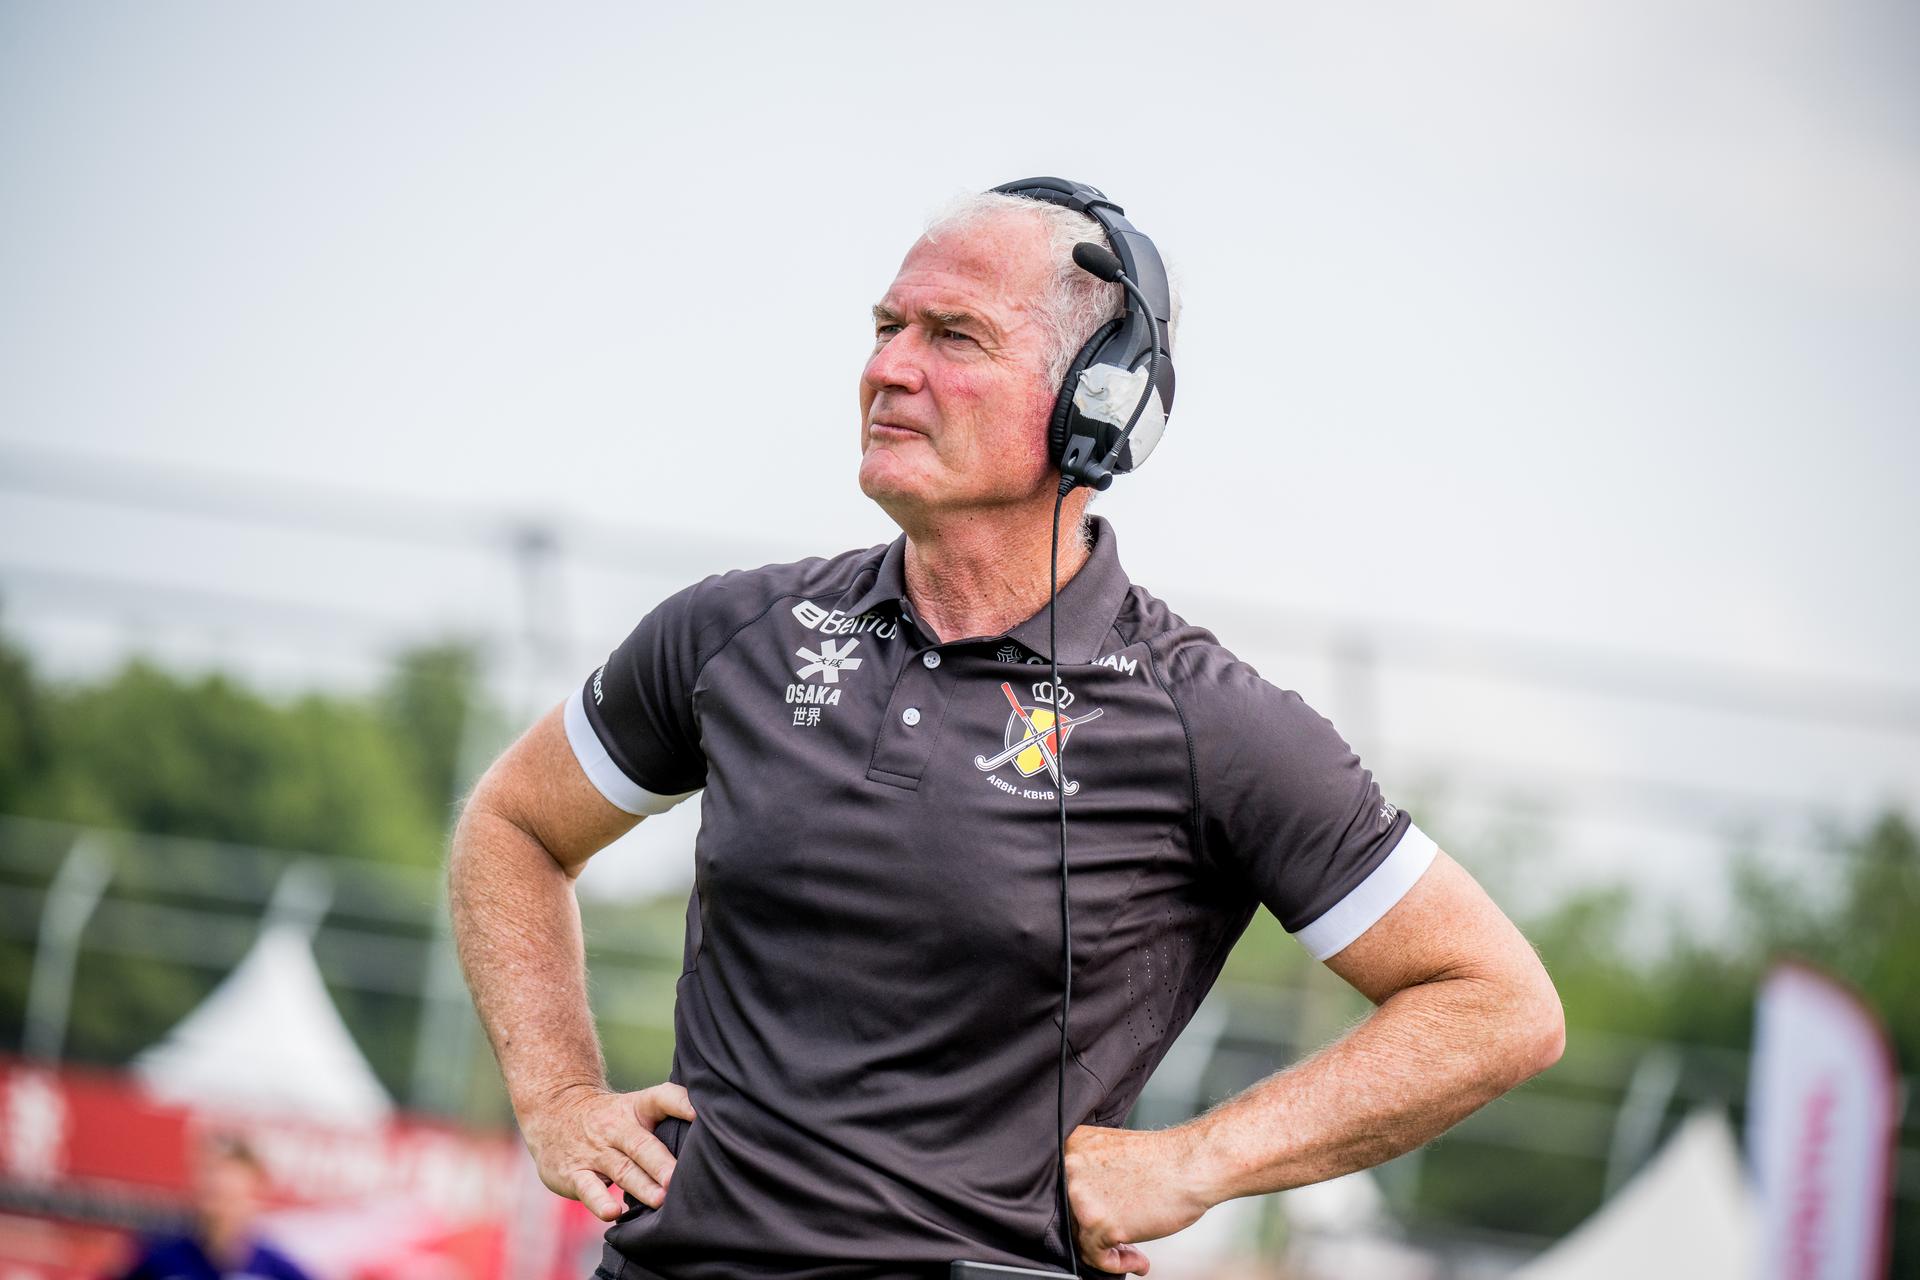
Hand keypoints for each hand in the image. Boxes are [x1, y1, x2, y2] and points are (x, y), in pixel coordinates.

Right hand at [518, 1081, 696, 1220]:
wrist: (552, 1110)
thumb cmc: (610, 1117)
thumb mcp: (635, 1108)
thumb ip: (667, 1118)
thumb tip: (714, 1135)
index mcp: (635, 1109)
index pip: (660, 1099)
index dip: (681, 1104)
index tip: (700, 1113)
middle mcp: (616, 1128)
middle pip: (642, 1145)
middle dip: (662, 1163)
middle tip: (679, 1178)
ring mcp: (594, 1151)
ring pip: (621, 1169)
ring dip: (641, 1185)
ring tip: (661, 1198)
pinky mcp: (574, 1173)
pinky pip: (588, 1188)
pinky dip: (600, 1201)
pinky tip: (613, 1212)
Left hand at [1063, 1124, 1211, 1275]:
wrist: (1193, 1164)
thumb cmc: (1167, 1160)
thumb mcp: (1115, 1157)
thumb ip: (1095, 1177)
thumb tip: (1090, 1213)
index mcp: (1074, 1146)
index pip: (1069, 1190)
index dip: (1092, 1210)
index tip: (1110, 1219)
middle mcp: (1070, 1167)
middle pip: (1074, 1214)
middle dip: (1102, 1232)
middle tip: (1127, 1241)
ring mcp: (1081, 1195)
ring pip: (1083, 1238)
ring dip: (1111, 1250)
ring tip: (1136, 1253)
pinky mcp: (1097, 1223)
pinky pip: (1096, 1257)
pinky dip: (1119, 1265)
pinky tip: (1140, 1261)